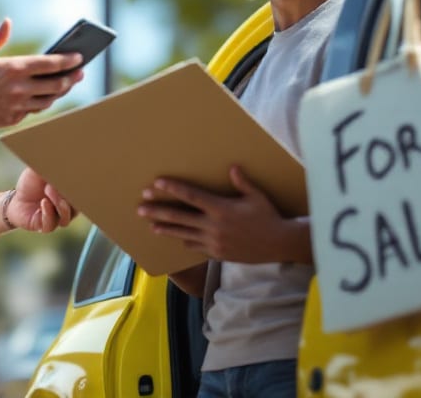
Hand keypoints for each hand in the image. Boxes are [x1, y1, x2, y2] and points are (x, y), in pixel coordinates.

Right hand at [0, 19, 82, 127]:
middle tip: (80, 73)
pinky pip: (34, 111)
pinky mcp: (13, 118)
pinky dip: (41, 103)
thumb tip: (7, 21)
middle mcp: (19, 87)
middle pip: (56, 85)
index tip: (79, 58)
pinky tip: (45, 96)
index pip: (50, 64)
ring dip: (60, 92)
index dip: (68, 61)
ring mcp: (17, 105)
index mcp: (15, 67)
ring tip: (65, 85)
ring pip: (49, 100)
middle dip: (72, 78)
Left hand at [6, 168, 75, 232]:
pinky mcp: (45, 226)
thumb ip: (51, 164)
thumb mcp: (40, 170)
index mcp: (71, 195)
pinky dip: (48, 213)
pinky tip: (44, 203)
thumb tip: (62, 153)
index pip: (82, 194)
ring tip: (48, 190)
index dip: (80, 187)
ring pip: (66, 217)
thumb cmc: (32, 184)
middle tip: (62, 183)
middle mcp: (68, 209)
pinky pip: (51, 224)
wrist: (16, 200)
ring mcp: (57, 219)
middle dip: (70, 194)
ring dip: (59, 203)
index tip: (75, 175)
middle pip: (77, 206)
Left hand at [137, 167, 306, 263]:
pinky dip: (185, 241)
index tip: (156, 184)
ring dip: (166, 229)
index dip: (173, 189)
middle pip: (180, 217)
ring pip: (183, 234)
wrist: (280, 245)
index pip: (191, 196)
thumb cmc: (269, 216)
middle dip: (158, 211)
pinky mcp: (217, 253)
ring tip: (151, 225)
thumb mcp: (257, 196)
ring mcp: (214, 242)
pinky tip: (176, 238)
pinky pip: (196, 247)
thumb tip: (232, 167)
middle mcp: (214, 226)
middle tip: (140, 208)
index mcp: (221, 209)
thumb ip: (242, 182)